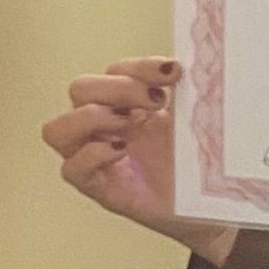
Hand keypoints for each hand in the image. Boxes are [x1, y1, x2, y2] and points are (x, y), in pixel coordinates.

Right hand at [40, 60, 237, 262]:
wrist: (211, 204)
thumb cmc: (197, 160)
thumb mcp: (193, 118)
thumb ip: (186, 90)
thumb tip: (183, 64)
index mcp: (126, 103)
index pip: (114, 70)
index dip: (140, 66)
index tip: (173, 71)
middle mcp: (104, 126)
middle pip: (79, 89)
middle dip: (118, 87)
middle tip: (156, 100)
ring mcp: (96, 158)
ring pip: (57, 130)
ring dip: (92, 117)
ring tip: (131, 124)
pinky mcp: (100, 189)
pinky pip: (71, 170)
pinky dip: (93, 154)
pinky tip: (123, 149)